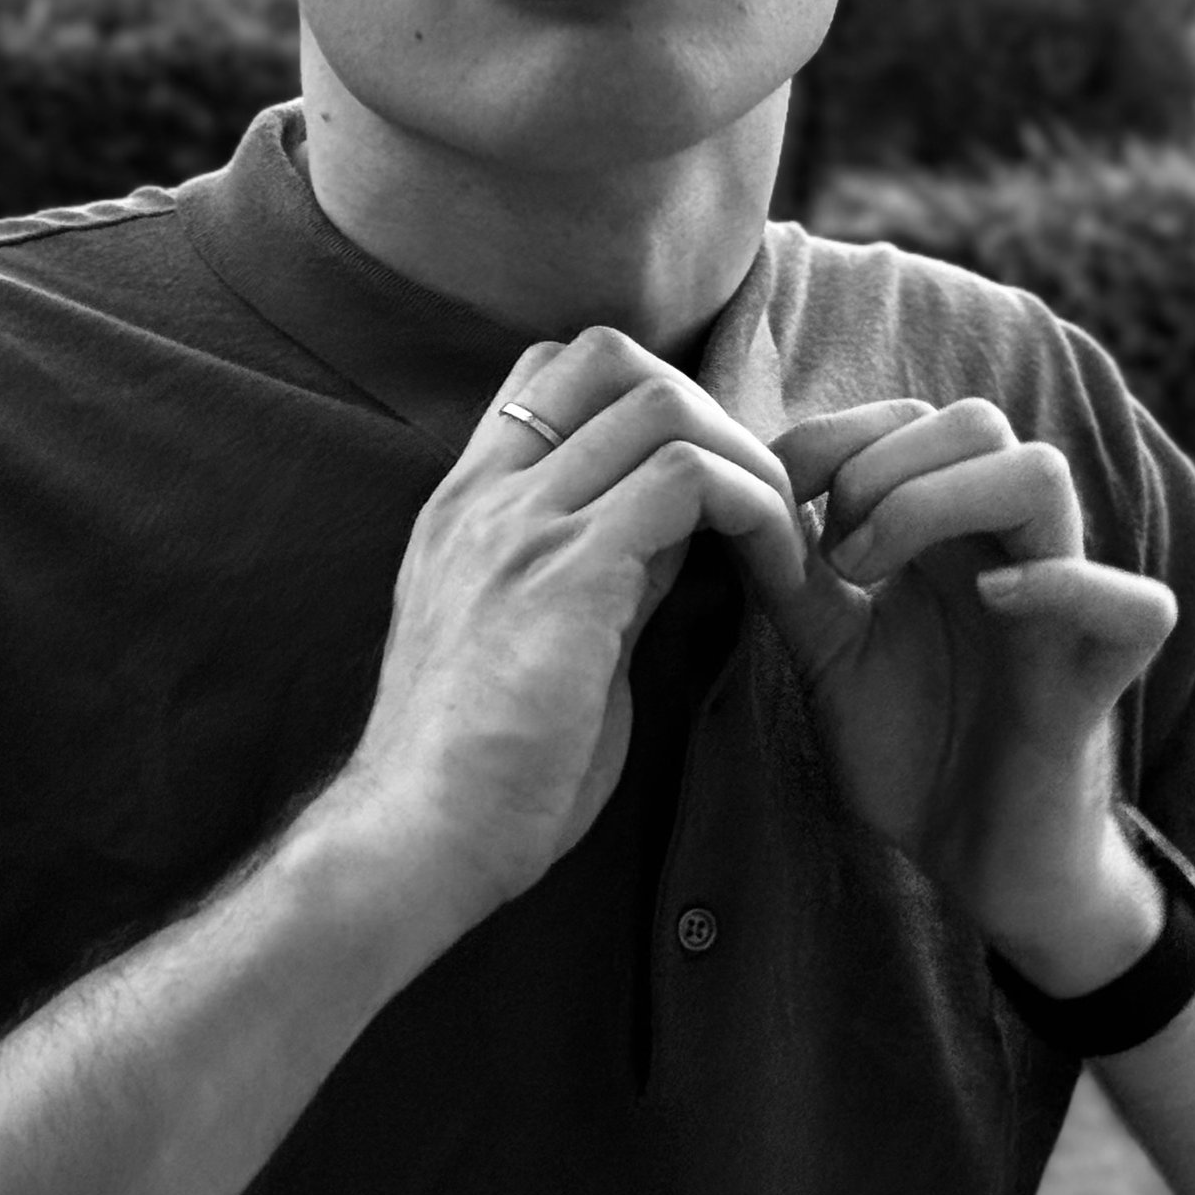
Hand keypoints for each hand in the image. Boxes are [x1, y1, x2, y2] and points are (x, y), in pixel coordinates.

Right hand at [338, 331, 806, 942]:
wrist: (416, 840)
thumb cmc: (478, 772)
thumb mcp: (532, 644)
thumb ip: (594, 576)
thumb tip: (671, 537)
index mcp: (462, 508)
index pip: (547, 372)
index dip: (637, 395)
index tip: (697, 475)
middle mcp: (483, 496)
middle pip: (606, 355)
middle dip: (701, 402)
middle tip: (752, 490)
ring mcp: (519, 525)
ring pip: (659, 402)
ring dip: (742, 453)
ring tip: (778, 531)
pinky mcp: (569, 572)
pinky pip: (686, 478)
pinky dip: (752, 506)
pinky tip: (777, 568)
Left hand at [763, 399, 1177, 986]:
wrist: (974, 863)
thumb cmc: (910, 748)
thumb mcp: (826, 651)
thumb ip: (787, 574)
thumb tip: (735, 492)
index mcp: (950, 532)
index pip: (915, 417)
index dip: (841, 437)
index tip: (786, 507)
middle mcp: (1011, 548)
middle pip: (980, 421)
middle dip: (886, 466)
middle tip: (835, 556)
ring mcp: (1062, 604)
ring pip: (1045, 474)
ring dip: (942, 503)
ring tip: (873, 578)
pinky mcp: (1101, 676)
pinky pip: (1136, 602)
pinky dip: (1064, 586)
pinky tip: (992, 603)